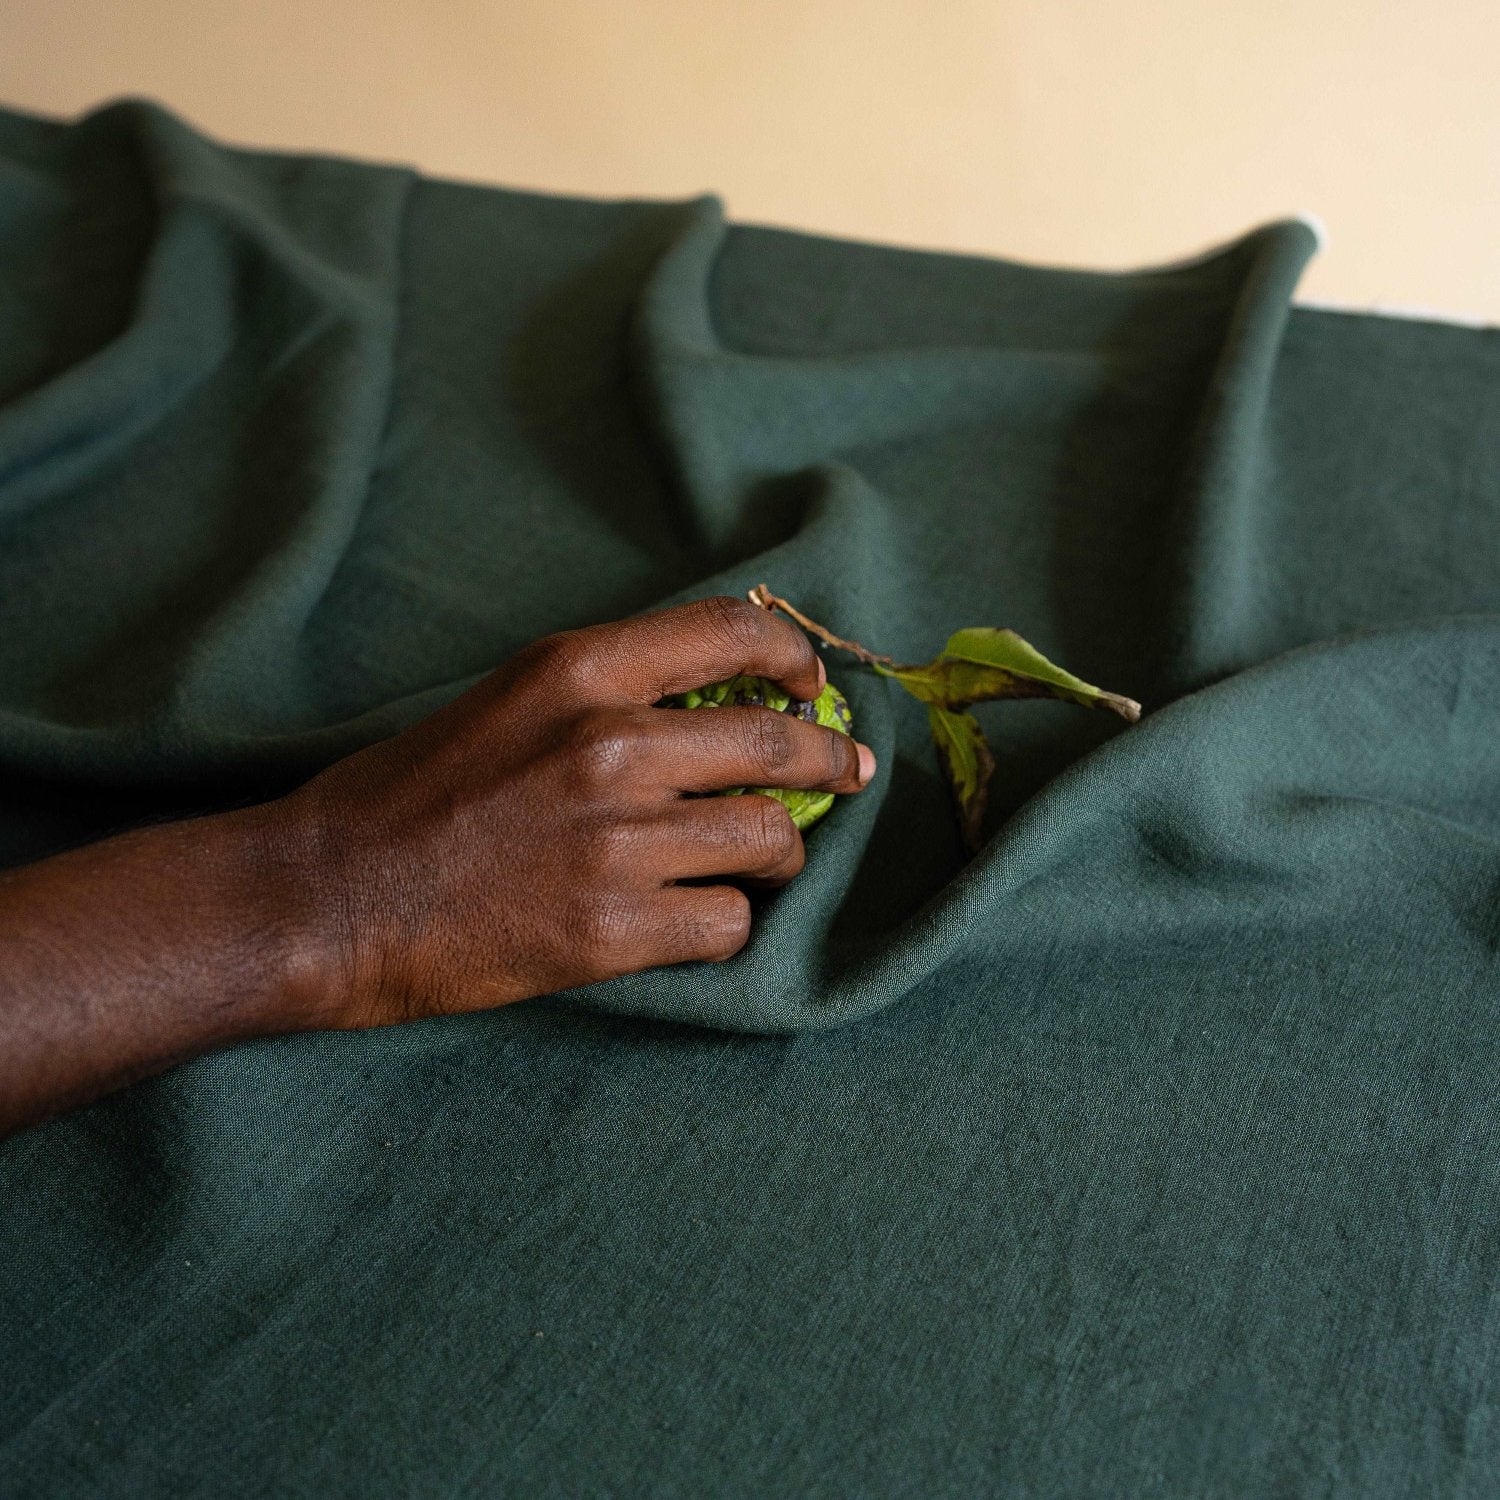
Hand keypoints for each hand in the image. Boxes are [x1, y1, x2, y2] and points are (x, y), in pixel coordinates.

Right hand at [281, 595, 877, 1028]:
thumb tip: (722, 695)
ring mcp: (616, 841)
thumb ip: (611, 687)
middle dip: (829, 764)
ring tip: (751, 865)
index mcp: (579, 670)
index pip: (731, 634)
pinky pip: (729, 924)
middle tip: (845, 778)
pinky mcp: (611, 930)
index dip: (793, 658)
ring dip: (776, 857)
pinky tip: (692, 919)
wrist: (330, 896)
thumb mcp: (510, 699)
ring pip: (770, 842)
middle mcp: (610, 745)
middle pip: (779, 746)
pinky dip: (724, 924)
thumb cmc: (411, 793)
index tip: (812, 686)